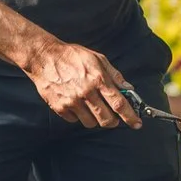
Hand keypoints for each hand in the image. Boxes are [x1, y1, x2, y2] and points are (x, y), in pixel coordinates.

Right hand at [23, 39, 137, 129]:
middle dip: (113, 121)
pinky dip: (78, 116)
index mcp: (98, 79)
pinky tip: (76, 104)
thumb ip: (114, 75)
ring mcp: (72, 102)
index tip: (136, 124)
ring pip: (91, 123)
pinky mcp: (60, 107)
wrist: (43, 57)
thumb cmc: (72, 56)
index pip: (119, 104)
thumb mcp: (97, 59)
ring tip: (91, 107)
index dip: (130, 116)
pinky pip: (74, 120)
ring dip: (95, 119)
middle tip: (112, 117)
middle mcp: (86, 92)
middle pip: (106, 119)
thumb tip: (128, 88)